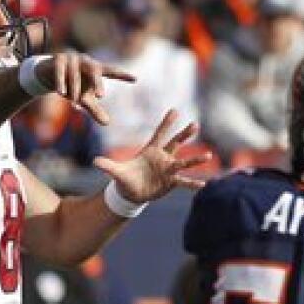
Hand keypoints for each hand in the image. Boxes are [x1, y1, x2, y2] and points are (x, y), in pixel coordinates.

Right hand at [37, 52, 134, 125]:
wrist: (49, 74)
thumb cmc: (73, 86)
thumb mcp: (84, 100)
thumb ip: (95, 109)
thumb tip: (107, 123)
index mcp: (95, 69)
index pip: (111, 71)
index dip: (122, 75)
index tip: (135, 79)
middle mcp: (86, 61)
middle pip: (94, 71)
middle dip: (97, 83)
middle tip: (100, 96)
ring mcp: (72, 59)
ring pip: (75, 74)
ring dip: (74, 90)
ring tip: (75, 104)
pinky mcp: (58, 59)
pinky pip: (60, 71)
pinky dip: (61, 82)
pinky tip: (62, 94)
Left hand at [94, 109, 212, 203]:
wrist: (131, 193)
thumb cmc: (125, 178)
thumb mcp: (115, 172)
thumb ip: (107, 166)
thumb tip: (94, 161)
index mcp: (150, 151)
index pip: (159, 134)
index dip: (166, 123)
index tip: (174, 110)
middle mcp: (162, 158)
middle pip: (175, 143)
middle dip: (184, 134)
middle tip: (195, 124)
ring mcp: (168, 170)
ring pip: (184, 162)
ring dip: (196, 159)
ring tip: (209, 155)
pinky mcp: (171, 182)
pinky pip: (184, 182)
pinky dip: (192, 183)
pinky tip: (203, 184)